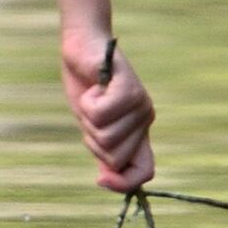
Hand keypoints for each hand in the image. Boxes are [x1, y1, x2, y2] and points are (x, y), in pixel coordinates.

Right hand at [62, 32, 155, 189]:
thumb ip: (102, 149)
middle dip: (92, 140)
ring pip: (106, 136)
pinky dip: (87, 102)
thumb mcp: (91, 124)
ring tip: (93, 95)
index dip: (124, 184)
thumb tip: (106, 182)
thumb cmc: (85, 84)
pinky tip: (93, 86)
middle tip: (91, 113)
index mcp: (139, 131)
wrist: (83, 44)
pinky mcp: (129, 87)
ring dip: (87, 117)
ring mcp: (140, 104)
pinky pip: (101, 113)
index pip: (145, 171)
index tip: (101, 181)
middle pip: (114, 157)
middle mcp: (145, 120)